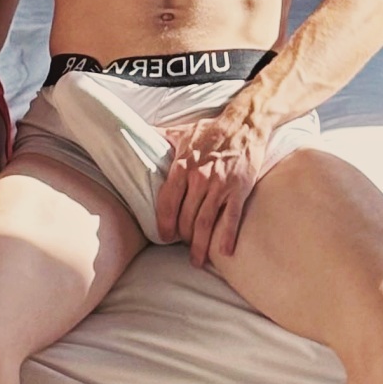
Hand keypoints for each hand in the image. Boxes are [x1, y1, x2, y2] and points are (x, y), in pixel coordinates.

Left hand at [156, 102, 273, 266]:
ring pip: (204, 223)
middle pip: (185, 217)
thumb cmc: (212, 129)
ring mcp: (220, 186)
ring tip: (197, 260)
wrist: (245, 123)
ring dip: (200, 245)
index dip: (164, 223)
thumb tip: (137, 133)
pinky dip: (226, 237)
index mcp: (183, 166)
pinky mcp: (239, 190)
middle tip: (183, 246)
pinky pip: (231, 218)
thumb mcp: (182, 132)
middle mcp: (199, 179)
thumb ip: (160, 137)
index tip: (164, 236)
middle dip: (183, 236)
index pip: (167, 202)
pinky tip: (224, 252)